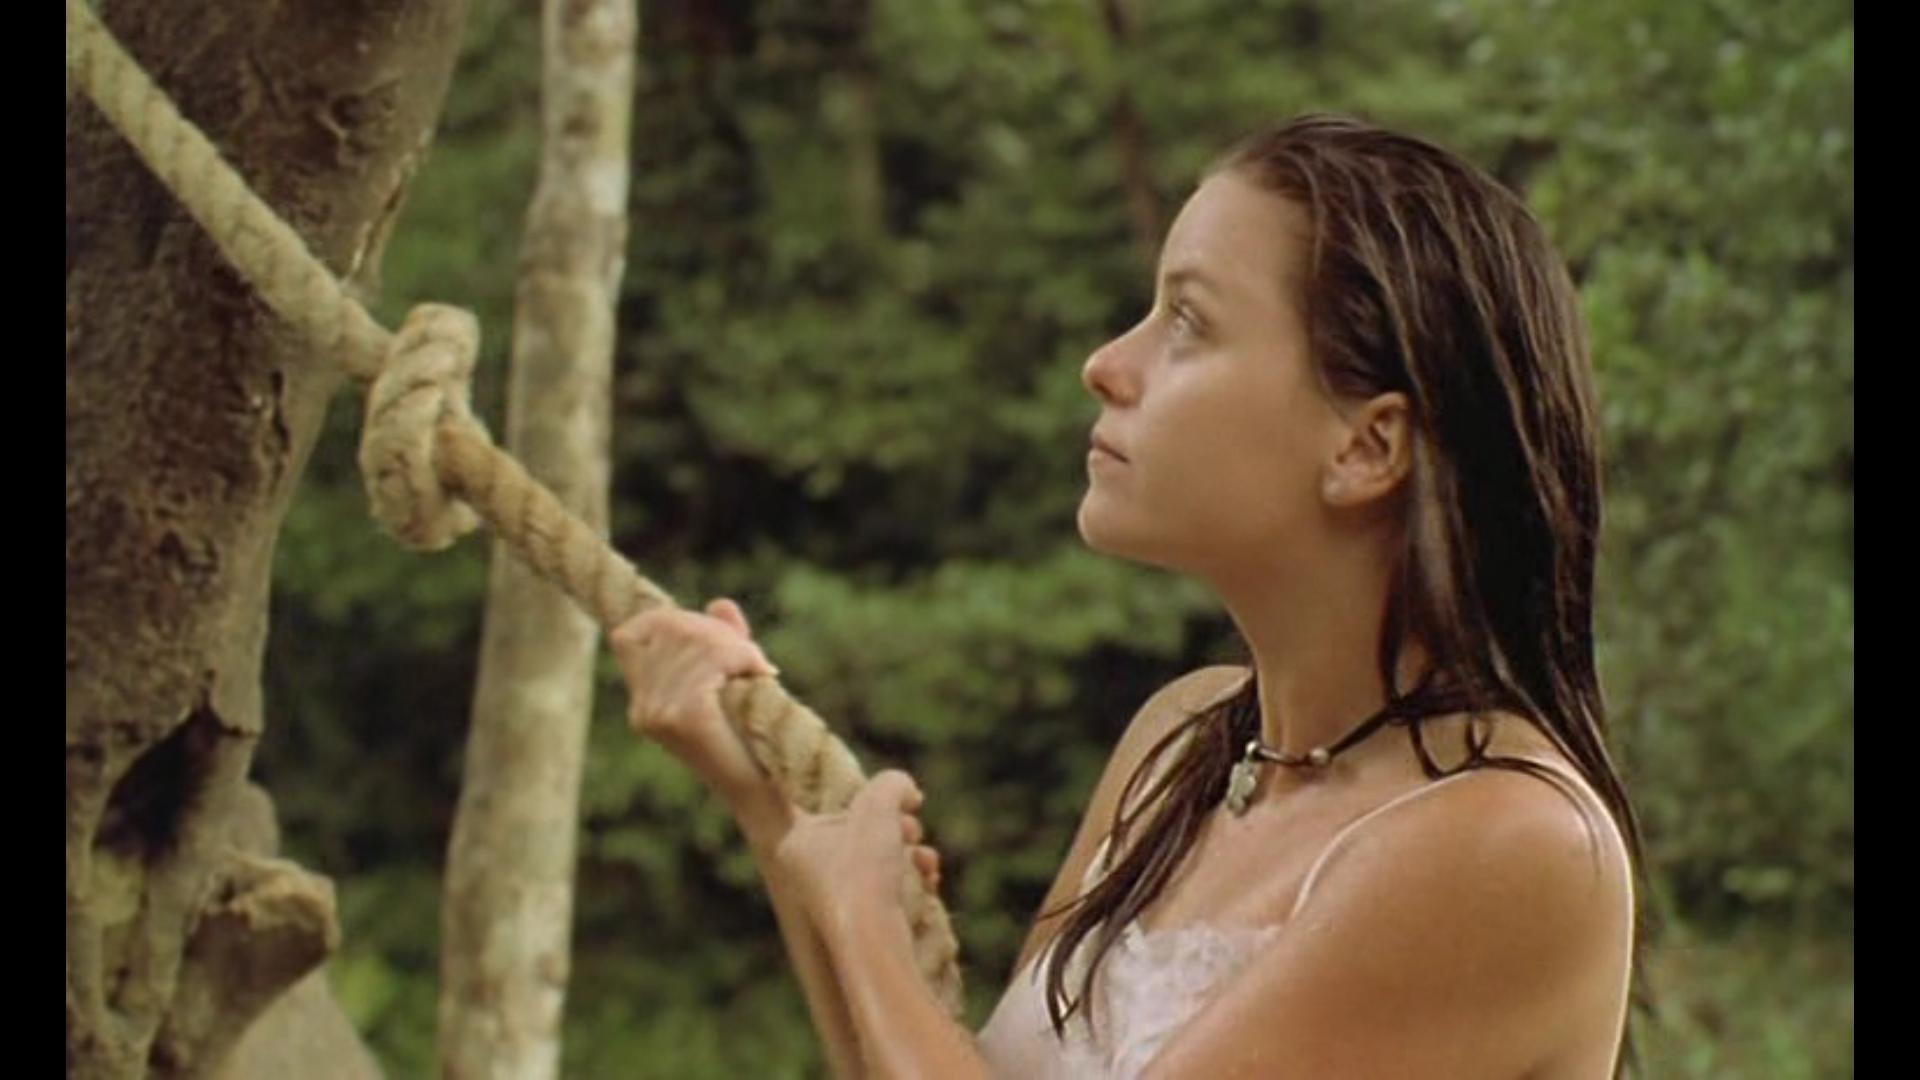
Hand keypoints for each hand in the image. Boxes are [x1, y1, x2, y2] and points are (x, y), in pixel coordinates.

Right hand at [610, 598, 784, 820]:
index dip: (671, 621)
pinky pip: (710, 661)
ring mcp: (658, 714)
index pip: (630, 634)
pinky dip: (742, 658)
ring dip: (735, 645)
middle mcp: (643, 708)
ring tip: (758, 670)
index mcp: (644, 704)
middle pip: (666, 627)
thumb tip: (720, 604)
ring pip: (692, 638)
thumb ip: (724, 639)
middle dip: (713, 630)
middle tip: (749, 657)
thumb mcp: (734, 678)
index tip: (715, 641)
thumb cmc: (754, 740)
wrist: (767, 793)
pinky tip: (761, 675)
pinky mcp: (685, 717)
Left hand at [776, 770, 943, 938]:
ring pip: (881, 858)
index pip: (829, 804)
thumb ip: (891, 784)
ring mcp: (835, 898)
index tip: (892, 801)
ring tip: (923, 858)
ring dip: (910, 851)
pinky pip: (890, 886)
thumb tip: (907, 791)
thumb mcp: (879, 805)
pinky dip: (912, 878)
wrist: (873, 939)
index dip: (865, 798)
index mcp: (798, 841)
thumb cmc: (864, 869)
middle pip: (862, 831)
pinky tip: (928, 878)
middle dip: (896, 826)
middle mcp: (809, 871)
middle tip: (910, 830)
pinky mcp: (861, 920)